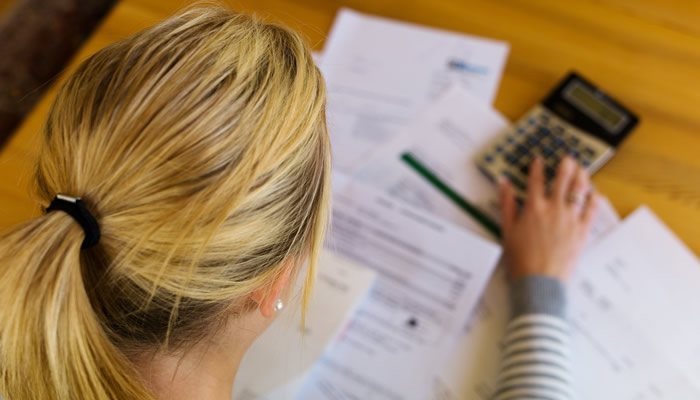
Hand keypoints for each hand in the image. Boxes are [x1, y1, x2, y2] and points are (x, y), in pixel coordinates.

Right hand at [499, 156, 599, 281]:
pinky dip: (594, 199)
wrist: (539, 281)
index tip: (540, 160)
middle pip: (562, 179)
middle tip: (568, 158)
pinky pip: (591, 209)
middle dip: (566, 165)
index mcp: (534, 208)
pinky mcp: (582, 231)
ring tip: (582, 169)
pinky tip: (594, 194)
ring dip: (581, 176)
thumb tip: (503, 184)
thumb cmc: (521, 259)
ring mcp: (570, 219)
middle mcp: (553, 209)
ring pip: (580, 190)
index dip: (538, 167)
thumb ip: (506, 203)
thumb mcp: (507, 229)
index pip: (536, 180)